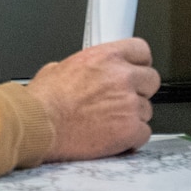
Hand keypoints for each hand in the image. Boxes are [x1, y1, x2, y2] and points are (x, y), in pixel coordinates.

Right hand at [26, 38, 159, 161]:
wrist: (39, 126)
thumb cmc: (43, 101)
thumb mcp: (57, 69)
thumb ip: (81, 67)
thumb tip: (81, 73)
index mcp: (106, 57)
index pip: (141, 51)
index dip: (138, 64)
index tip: (134, 71)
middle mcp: (122, 77)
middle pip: (151, 80)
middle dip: (138, 91)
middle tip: (121, 101)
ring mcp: (129, 104)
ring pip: (147, 109)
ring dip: (132, 116)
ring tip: (109, 123)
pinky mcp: (130, 130)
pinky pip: (144, 133)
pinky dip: (132, 139)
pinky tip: (115, 138)